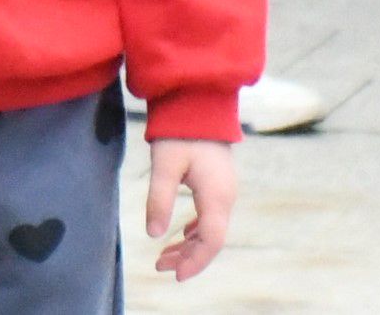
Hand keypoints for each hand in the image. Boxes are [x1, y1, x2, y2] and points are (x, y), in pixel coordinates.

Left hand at [145, 138, 235, 280]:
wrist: (198, 103)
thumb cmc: (180, 132)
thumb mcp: (164, 165)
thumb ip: (159, 199)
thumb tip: (153, 234)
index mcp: (217, 196)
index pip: (212, 241)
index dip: (195, 262)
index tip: (174, 275)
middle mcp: (226, 197)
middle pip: (212, 239)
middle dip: (188, 258)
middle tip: (159, 266)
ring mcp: (225, 191)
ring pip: (211, 229)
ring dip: (190, 245)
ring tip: (163, 256)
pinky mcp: (218, 185)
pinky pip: (210, 217)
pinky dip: (195, 231)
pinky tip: (181, 236)